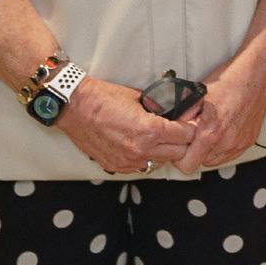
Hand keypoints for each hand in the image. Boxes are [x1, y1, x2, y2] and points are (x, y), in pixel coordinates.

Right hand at [60, 77, 196, 173]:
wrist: (76, 107)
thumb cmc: (105, 97)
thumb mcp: (140, 98)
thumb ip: (161, 109)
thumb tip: (178, 113)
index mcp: (150, 130)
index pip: (186, 136)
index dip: (190, 127)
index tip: (188, 123)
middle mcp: (141, 150)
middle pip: (179, 153)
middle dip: (182, 142)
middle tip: (178, 131)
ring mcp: (128, 161)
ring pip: (161, 163)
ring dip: (165, 152)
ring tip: (159, 139)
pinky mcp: (117, 166)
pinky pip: (142, 167)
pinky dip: (147, 158)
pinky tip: (142, 145)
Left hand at [171, 35, 265, 172]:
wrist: (257, 73)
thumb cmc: (230, 80)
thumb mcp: (197, 96)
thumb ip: (182, 116)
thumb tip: (170, 127)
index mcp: (211, 132)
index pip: (186, 165)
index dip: (179, 156)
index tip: (179, 144)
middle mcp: (227, 142)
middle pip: (200, 163)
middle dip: (194, 151)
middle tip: (194, 132)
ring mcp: (240, 144)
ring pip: (215, 161)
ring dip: (208, 150)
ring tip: (209, 129)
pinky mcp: (249, 141)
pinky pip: (229, 155)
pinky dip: (222, 147)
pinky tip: (222, 130)